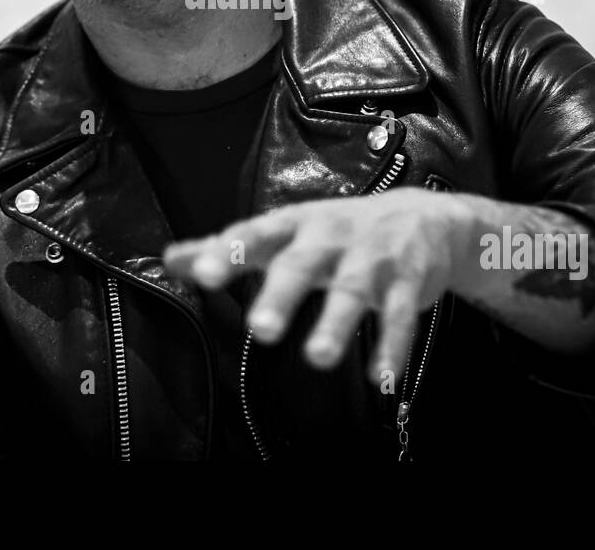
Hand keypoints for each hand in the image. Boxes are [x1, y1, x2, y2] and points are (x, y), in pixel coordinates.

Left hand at [162, 188, 486, 378]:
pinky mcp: (406, 283)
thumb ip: (229, 248)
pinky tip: (382, 377)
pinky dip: (392, 346)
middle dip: (283, 293)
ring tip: (318, 357)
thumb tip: (171, 258)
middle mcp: (330, 238)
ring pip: (353, 291)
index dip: (229, 253)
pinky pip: (399, 316)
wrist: (423, 218)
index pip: (256, 235)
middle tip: (262, 328)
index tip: (203, 274)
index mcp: (294, 226)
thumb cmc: (338, 230)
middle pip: (303, 264)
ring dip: (336, 324)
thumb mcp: (284, 232)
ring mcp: (371, 259)